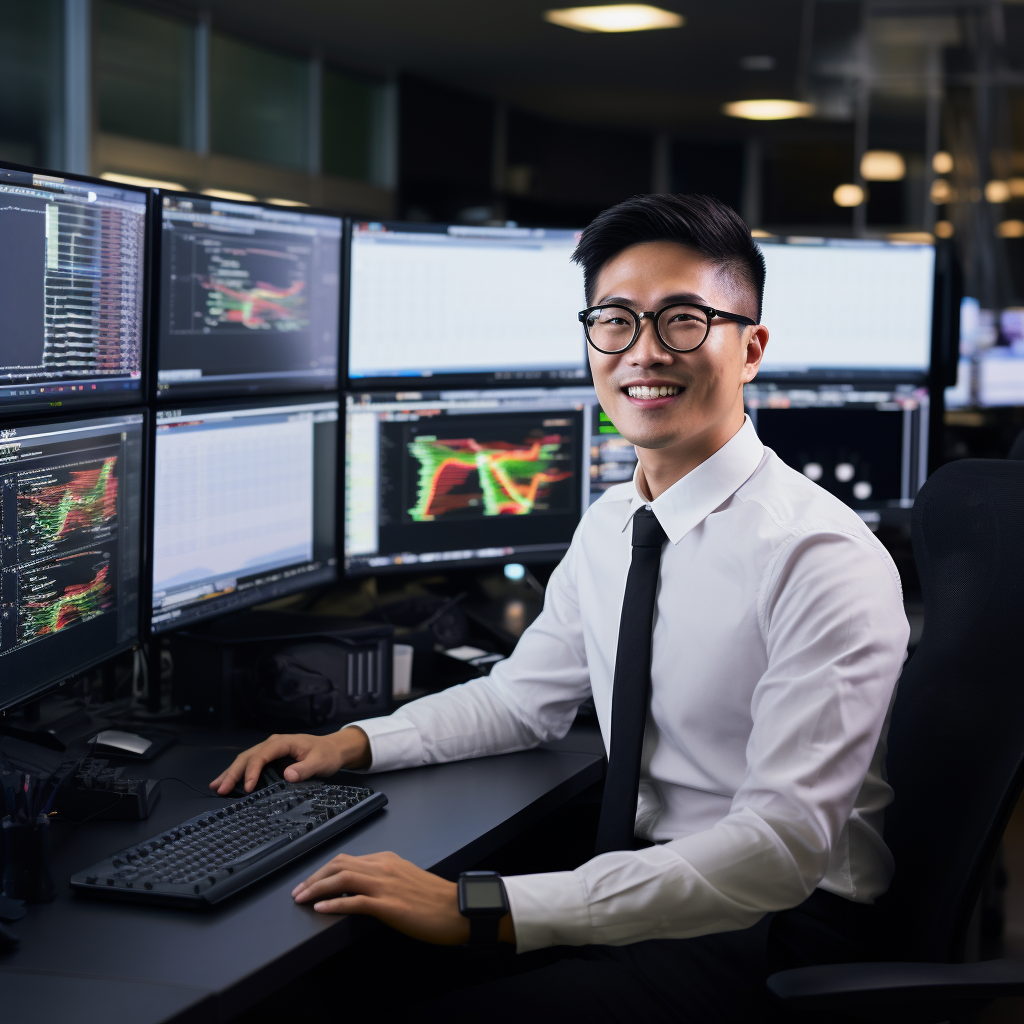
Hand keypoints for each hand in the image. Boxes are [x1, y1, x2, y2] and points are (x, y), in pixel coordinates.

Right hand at [209, 728, 370, 794]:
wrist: (332, 749)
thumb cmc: (326, 754)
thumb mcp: (320, 762)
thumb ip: (304, 769)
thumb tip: (288, 775)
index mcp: (282, 742)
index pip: (262, 756)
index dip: (252, 771)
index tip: (247, 788)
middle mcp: (272, 744)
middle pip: (248, 757)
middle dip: (233, 773)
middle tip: (220, 789)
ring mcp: (269, 750)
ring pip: (245, 759)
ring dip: (230, 773)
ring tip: (216, 786)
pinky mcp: (269, 758)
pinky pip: (250, 764)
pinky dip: (237, 773)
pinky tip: (227, 781)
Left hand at [291, 851, 514, 944]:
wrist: (458, 909)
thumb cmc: (435, 899)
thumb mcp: (406, 880)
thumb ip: (384, 878)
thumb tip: (360, 889)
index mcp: (387, 860)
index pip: (346, 859)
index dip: (323, 870)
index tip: (310, 882)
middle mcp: (383, 867)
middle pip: (339, 864)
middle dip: (314, 877)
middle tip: (298, 892)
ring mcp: (385, 885)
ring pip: (342, 879)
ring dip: (317, 888)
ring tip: (302, 899)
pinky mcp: (389, 905)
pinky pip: (355, 901)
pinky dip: (334, 904)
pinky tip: (322, 910)